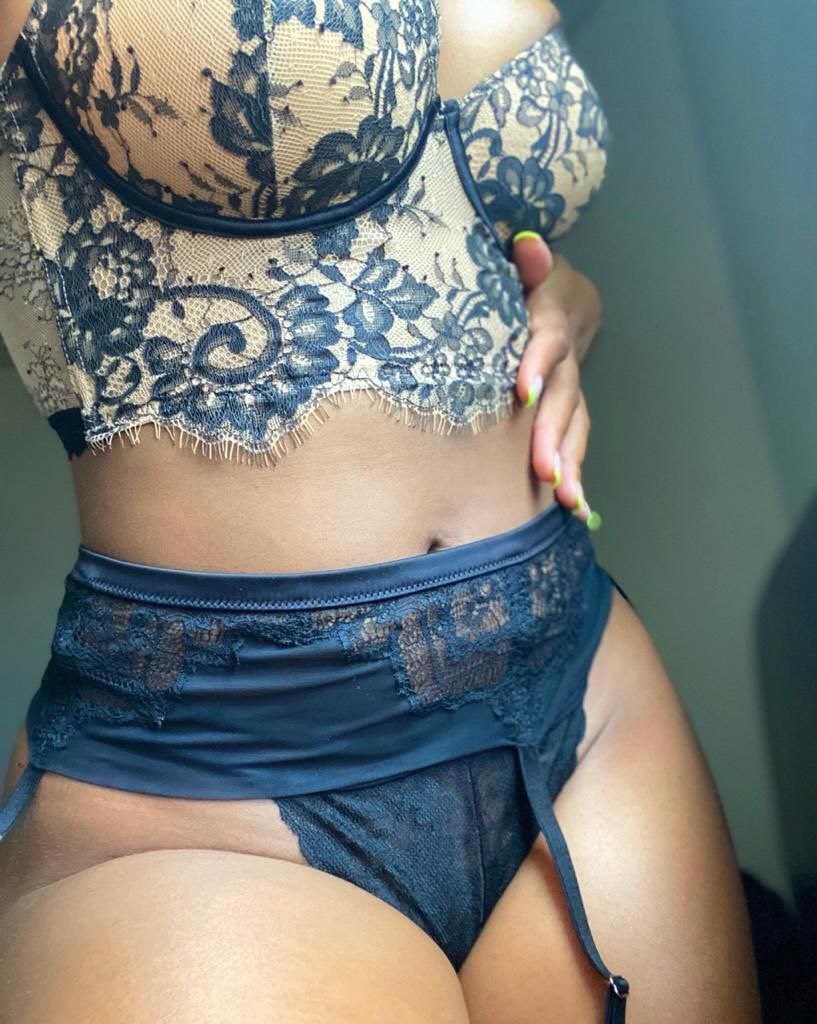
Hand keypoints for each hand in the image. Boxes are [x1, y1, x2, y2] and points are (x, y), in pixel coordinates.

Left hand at [511, 231, 602, 528]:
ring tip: (566, 498)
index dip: (539, 362)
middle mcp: (565, 357)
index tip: (524, 392)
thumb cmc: (521, 279)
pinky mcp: (567, 408)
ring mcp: (570, 385)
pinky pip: (574, 440)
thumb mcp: (518, 261)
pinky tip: (577, 509)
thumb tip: (527, 247)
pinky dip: (575, 473)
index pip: (548, 337)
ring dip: (570, 460)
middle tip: (545, 469)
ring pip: (574, 423)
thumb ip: (524, 259)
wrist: (556, 292)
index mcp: (551, 316)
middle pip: (564, 394)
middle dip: (553, 432)